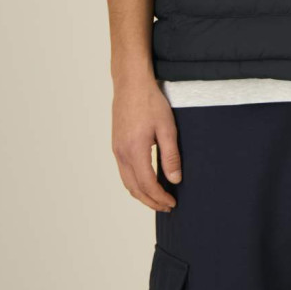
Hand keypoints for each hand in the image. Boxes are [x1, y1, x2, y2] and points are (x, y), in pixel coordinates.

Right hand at [112, 77, 181, 210]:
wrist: (131, 83)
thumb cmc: (150, 101)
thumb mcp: (167, 127)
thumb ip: (171, 156)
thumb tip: (175, 180)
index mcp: (135, 150)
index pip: (147, 184)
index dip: (160, 197)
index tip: (172, 203)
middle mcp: (121, 153)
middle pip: (134, 188)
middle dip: (150, 201)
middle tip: (166, 206)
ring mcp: (116, 149)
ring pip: (127, 182)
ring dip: (141, 194)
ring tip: (157, 198)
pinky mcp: (116, 144)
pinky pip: (123, 171)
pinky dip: (134, 182)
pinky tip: (145, 181)